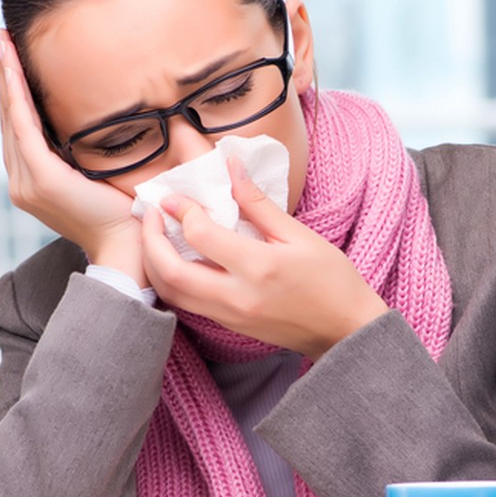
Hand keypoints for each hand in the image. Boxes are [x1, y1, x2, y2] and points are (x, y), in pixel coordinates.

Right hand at [0, 29, 142, 279]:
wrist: (129, 245)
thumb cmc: (126, 212)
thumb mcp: (101, 174)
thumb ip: (88, 152)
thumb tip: (100, 119)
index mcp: (35, 181)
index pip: (19, 126)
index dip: (13, 89)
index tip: (10, 54)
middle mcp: (23, 181)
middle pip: (9, 116)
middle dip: (4, 74)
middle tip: (0, 35)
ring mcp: (27, 181)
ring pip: (11, 117)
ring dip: (6, 76)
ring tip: (1, 41)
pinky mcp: (40, 178)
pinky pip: (23, 126)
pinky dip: (16, 95)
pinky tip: (11, 67)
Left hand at [140, 156, 388, 358]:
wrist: (345, 330)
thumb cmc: (331, 280)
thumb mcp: (300, 235)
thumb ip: (258, 203)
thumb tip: (231, 166)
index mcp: (259, 268)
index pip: (202, 236)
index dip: (181, 210)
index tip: (174, 196)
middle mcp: (238, 296)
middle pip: (171, 272)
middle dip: (150, 239)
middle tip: (150, 214)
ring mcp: (230, 316)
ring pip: (172, 293)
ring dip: (154, 263)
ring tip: (155, 235)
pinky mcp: (229, 327)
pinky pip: (186, 304)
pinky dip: (172, 281)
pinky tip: (176, 260)